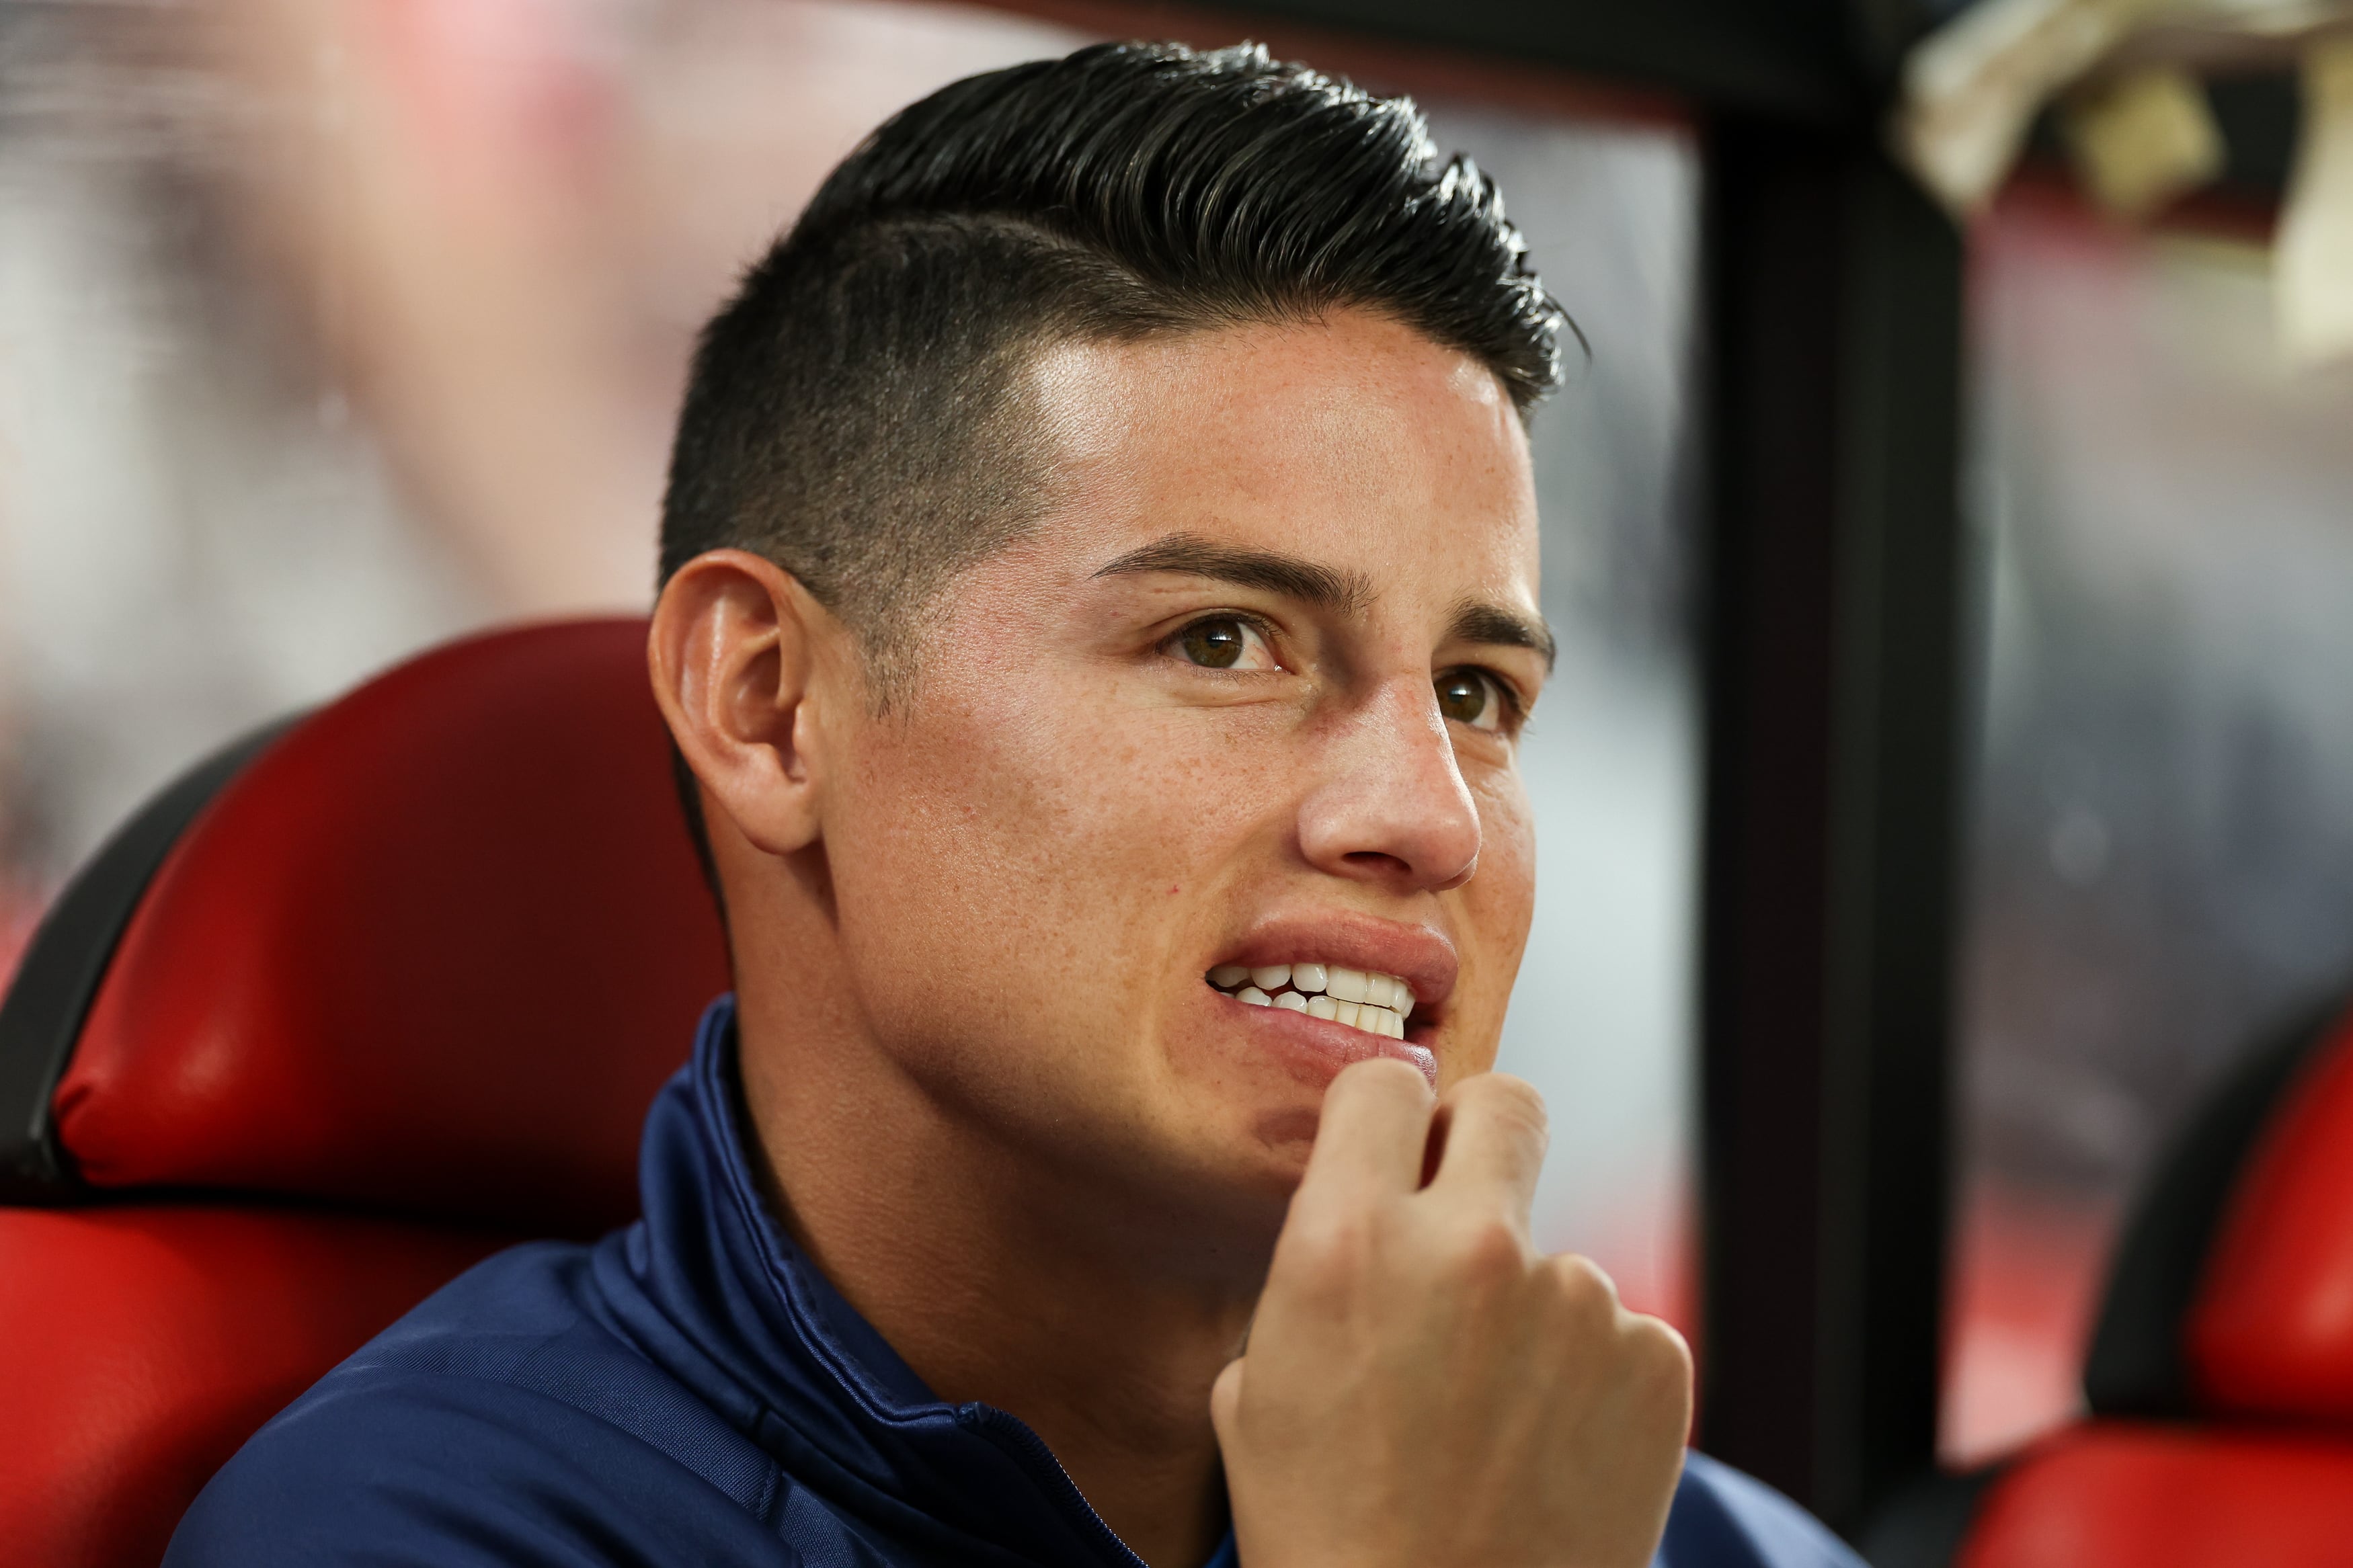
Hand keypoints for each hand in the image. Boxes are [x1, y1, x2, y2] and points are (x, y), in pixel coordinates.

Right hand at [1212, 1058, 1692, 1567]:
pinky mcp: (1655, 1360)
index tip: (1389, 1150)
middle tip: (1466, 1215)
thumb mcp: (1255, 1391)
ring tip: (1494, 1422)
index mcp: (1347, 1242)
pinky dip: (1590, 1381)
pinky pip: (1620, 1333)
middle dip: (1485, 1141)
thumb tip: (1364, 1226)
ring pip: (1557, 1254)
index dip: (1384, 1117)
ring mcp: (1576, 1299)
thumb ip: (1315, 1276)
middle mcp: (1469, 1246)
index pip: (1383, 1082)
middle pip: (1508, 1103)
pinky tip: (1549, 1455)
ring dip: (1531, 1310)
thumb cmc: (1327, 1537)